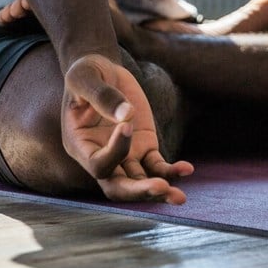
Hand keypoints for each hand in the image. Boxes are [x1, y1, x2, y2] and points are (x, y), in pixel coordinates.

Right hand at [62, 54, 193, 201]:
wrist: (103, 70)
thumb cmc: (88, 73)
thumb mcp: (86, 76)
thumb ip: (102, 95)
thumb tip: (126, 115)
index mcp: (80, 145)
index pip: (99, 163)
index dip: (115, 150)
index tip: (127, 124)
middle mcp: (101, 157)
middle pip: (117, 188)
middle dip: (138, 192)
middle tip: (161, 188)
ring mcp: (125, 155)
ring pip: (140, 183)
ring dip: (160, 190)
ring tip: (180, 197)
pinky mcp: (144, 148)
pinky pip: (158, 167)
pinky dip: (172, 171)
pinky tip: (188, 169)